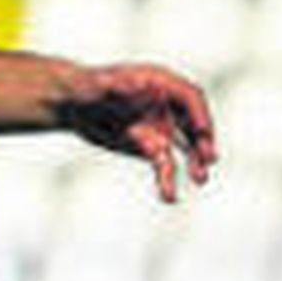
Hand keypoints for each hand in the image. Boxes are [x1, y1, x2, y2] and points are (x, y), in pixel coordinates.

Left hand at [59, 62, 217, 202]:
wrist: (71, 105)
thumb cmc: (84, 87)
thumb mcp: (97, 85)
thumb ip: (116, 86)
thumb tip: (134, 84)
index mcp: (160, 83)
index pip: (189, 96)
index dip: (199, 113)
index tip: (202, 131)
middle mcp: (166, 105)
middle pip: (193, 123)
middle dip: (202, 140)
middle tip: (209, 159)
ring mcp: (160, 126)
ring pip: (184, 147)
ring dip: (194, 163)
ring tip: (200, 180)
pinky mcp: (149, 147)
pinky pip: (164, 165)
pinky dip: (167, 180)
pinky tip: (170, 197)